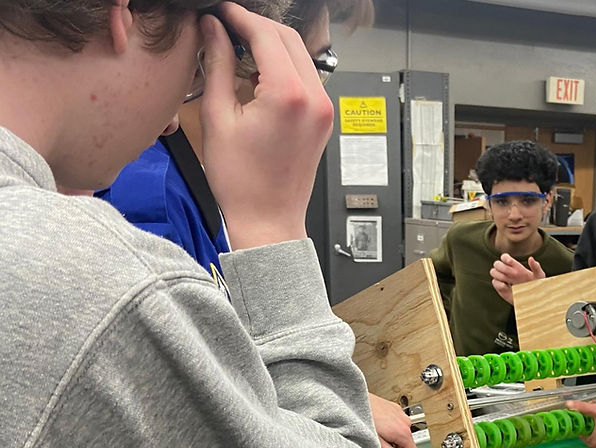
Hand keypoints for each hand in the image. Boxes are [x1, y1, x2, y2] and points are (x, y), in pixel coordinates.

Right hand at [198, 4, 333, 249]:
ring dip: (270, 46)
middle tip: (225, 26)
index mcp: (289, 94)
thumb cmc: (242, 182)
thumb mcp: (218, 117)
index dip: (238, 17)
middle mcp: (315, 98)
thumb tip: (213, 29)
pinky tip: (256, 76)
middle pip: (287, 38)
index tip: (219, 12)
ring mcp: (323, 109)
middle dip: (255, 27)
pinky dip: (283, 68)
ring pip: (300, 56)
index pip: (265, 34)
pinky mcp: (323, 119)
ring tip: (236, 52)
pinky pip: (306, 78)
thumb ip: (216, 64)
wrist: (268, 220)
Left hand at [368, 394, 434, 447]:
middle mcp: (405, 422)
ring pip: (402, 433)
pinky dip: (391, 428)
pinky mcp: (395, 409)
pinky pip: (397, 423)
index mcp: (403, 433)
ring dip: (394, 438)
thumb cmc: (364, 420)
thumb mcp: (378, 445)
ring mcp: (400, 414)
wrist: (355, 401)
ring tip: (378, 435)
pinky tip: (379, 427)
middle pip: (407, 444)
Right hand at [490, 253, 545, 304]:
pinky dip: (500, 284)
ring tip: (509, 281)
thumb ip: (536, 267)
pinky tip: (508, 287)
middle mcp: (507, 272)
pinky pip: (494, 282)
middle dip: (502, 267)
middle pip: (497, 263)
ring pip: (493, 272)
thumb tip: (530, 258)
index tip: (511, 262)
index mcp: (515, 266)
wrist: (533, 299)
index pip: (504, 257)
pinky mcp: (500, 288)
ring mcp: (503, 280)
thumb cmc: (537, 285)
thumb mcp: (539, 276)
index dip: (505, 258)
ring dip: (500, 275)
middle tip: (513, 274)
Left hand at [565, 400, 595, 447]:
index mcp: (592, 441)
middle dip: (587, 417)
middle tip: (591, 408)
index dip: (579, 418)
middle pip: (585, 428)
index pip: (578, 429)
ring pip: (592, 428)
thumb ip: (582, 407)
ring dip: (593, 418)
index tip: (580, 411)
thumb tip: (570, 405)